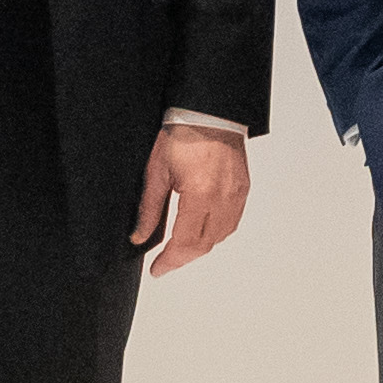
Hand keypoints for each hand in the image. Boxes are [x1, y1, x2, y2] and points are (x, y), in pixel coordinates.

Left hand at [133, 126, 250, 274]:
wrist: (210, 112)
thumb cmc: (183, 134)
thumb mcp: (157, 171)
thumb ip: (149, 208)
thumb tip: (139, 236)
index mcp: (200, 193)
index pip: (185, 242)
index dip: (170, 261)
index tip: (157, 270)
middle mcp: (223, 197)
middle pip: (204, 245)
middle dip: (183, 258)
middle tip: (165, 264)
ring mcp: (236, 194)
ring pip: (221, 236)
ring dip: (200, 247)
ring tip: (180, 249)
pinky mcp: (243, 188)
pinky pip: (231, 221)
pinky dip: (216, 232)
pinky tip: (201, 230)